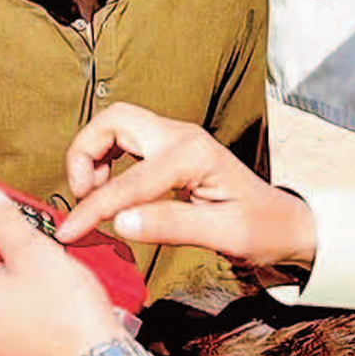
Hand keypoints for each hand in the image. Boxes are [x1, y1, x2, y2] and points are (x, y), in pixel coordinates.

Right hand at [59, 103, 317, 271]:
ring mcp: (176, 138)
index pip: (128, 181)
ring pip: (115, 125)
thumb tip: (119, 221)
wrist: (285, 222)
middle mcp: (181, 136)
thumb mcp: (224, 235)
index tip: (69, 232)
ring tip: (91, 194)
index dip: (92, 208)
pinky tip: (108, 189)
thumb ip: (171, 226)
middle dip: (84, 153)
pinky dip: (105, 157)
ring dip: (92, 152)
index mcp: (193, 155)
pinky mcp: (171, 149)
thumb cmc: (263, 229)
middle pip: (113, 120)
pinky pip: (125, 140)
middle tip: (82, 196)